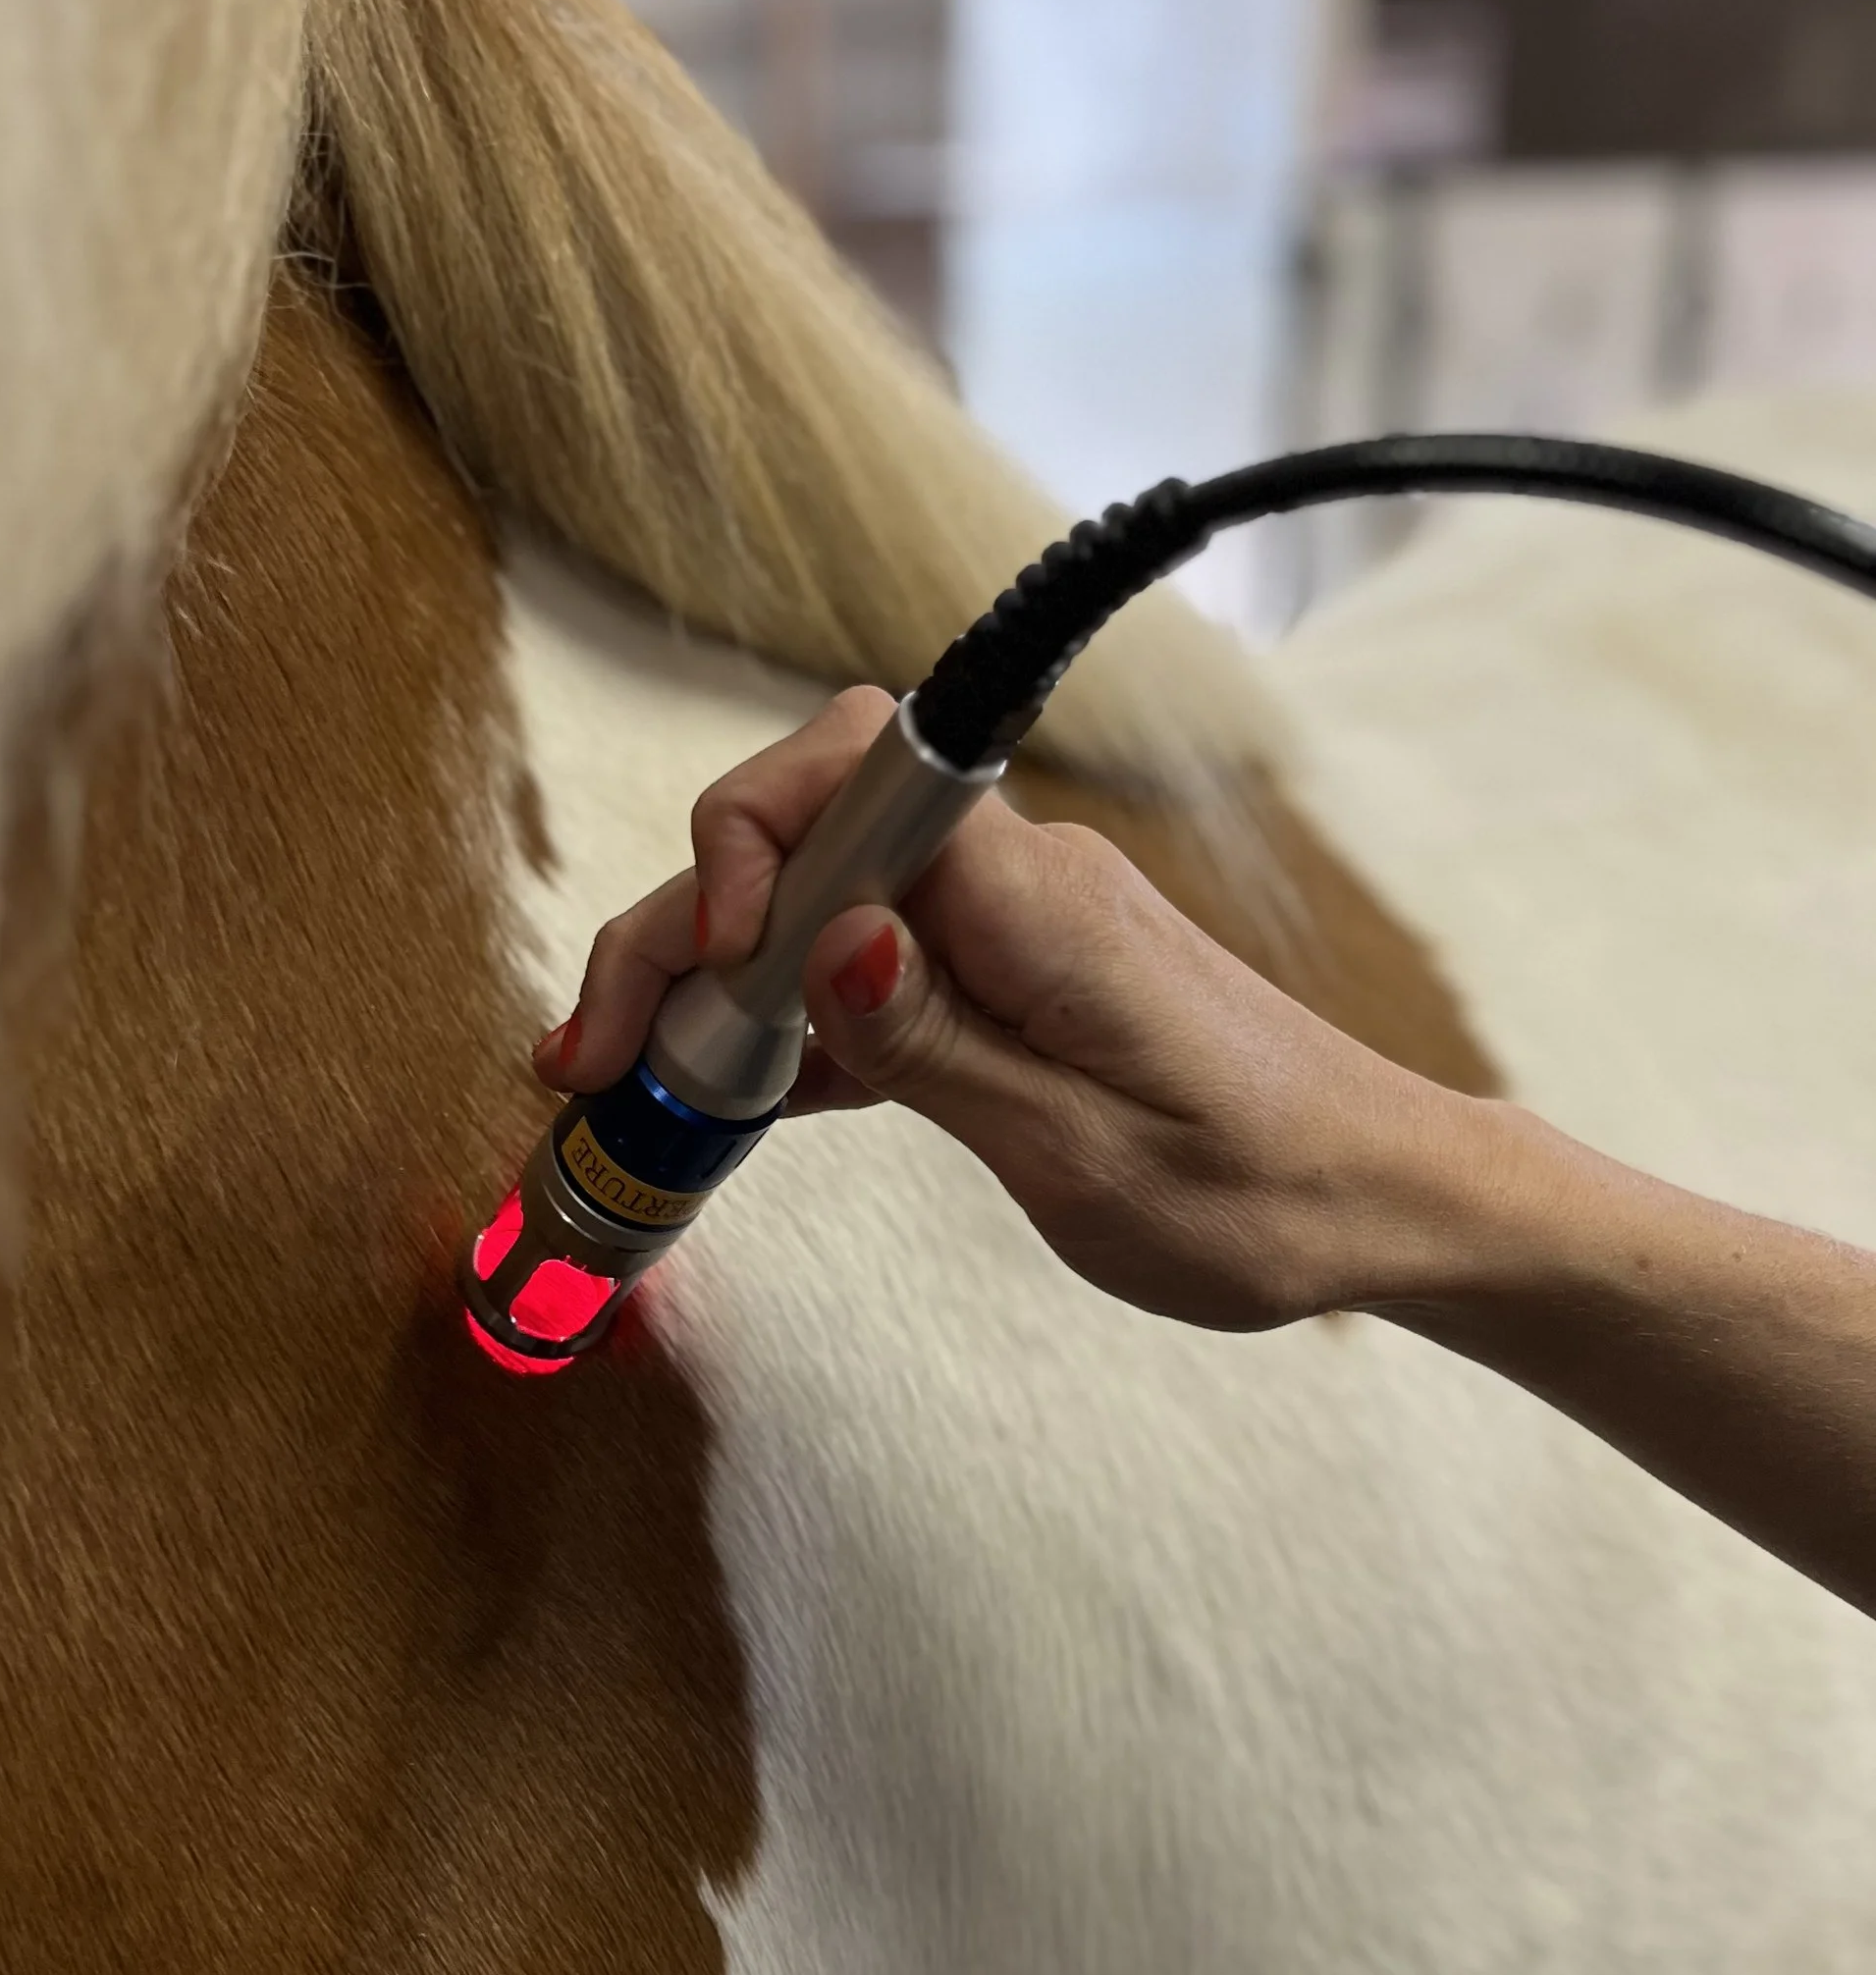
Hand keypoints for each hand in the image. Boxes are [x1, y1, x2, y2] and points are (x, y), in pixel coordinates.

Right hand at [543, 689, 1498, 1330]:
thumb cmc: (1262, 1193)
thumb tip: (821, 939)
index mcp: (1036, 903)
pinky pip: (864, 972)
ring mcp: (1007, 932)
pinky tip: (720, 1101)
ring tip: (617, 1087)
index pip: (851, 773)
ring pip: (810, 908)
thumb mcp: (1083, 1156)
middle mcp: (1014, 888)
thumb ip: (937, 1046)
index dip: (748, 840)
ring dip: (707, 984)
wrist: (1385, 1201)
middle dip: (678, 929)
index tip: (715, 964)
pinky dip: (780, 1028)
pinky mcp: (1008, 984)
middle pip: (798, 841)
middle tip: (589, 1061)